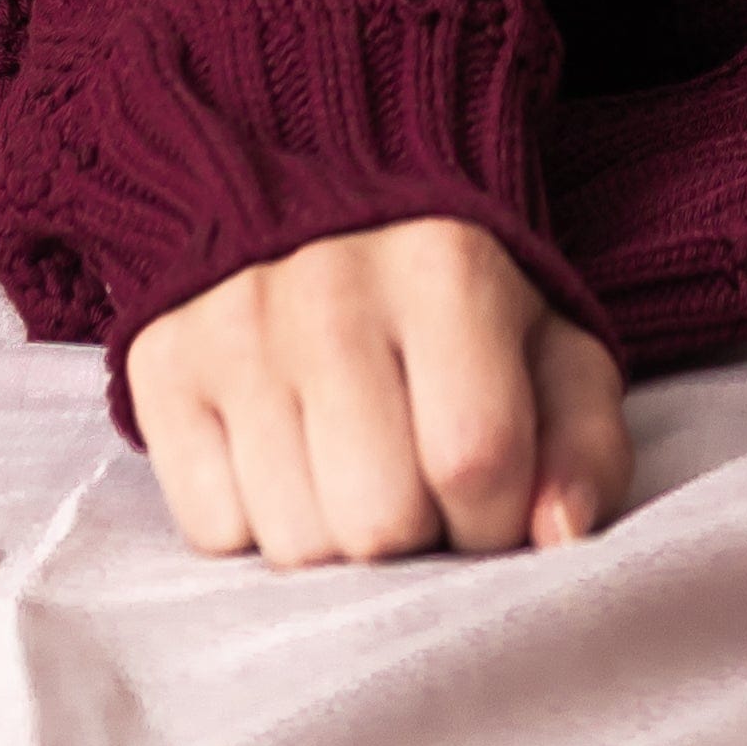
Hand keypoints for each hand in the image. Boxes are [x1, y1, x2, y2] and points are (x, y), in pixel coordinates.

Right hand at [127, 218, 632, 568]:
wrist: (325, 202)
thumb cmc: (460, 304)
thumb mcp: (553, 348)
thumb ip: (586, 442)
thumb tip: (561, 535)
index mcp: (447, 270)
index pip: (476, 461)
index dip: (496, 520)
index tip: (494, 501)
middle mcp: (328, 290)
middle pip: (377, 521)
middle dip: (416, 534)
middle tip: (418, 481)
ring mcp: (231, 328)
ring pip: (294, 543)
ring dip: (338, 537)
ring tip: (355, 466)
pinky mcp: (161, 367)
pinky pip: (214, 530)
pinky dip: (260, 521)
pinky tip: (288, 457)